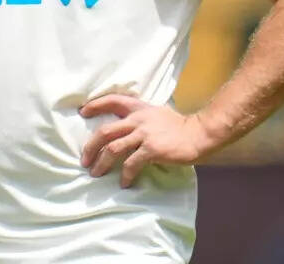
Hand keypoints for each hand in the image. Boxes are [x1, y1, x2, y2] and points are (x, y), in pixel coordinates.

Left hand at [79, 94, 214, 187]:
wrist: (200, 133)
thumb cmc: (180, 126)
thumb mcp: (157, 113)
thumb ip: (141, 117)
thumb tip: (126, 128)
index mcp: (139, 109)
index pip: (113, 101)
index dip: (96, 105)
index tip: (82, 111)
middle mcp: (138, 120)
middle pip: (105, 131)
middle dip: (90, 147)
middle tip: (84, 160)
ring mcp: (144, 135)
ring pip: (113, 148)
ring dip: (102, 163)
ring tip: (96, 173)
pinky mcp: (152, 150)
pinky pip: (131, 164)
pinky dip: (125, 175)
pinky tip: (123, 183)